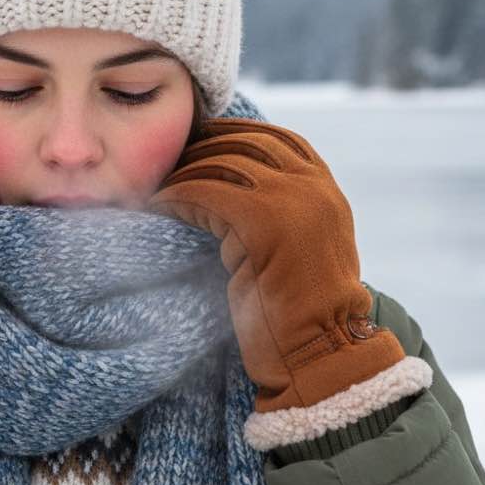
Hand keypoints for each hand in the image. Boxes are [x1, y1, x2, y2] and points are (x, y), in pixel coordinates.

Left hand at [147, 117, 406, 421]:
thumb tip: (233, 184)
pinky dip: (175, 196)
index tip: (199, 141)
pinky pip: (203, 192)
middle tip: (167, 163)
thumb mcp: (303, 245)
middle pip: (244, 143)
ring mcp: (290, 201)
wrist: (322, 352)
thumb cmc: (302, 312)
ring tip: (158, 188)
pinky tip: (158, 207)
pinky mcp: (261, 222)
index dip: (234, 133)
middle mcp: (312, 187)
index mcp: (326, 189)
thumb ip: (285, 210)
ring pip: (220, 163)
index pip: (276, 138)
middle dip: (201, 148)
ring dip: (183, 173)